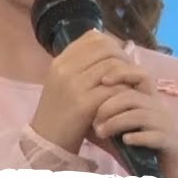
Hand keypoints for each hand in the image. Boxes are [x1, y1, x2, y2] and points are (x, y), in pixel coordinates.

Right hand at [29, 30, 131, 154]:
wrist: (48, 140)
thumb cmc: (59, 110)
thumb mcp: (62, 81)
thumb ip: (79, 63)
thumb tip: (105, 41)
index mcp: (60, 61)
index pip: (92, 38)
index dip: (111, 43)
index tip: (117, 56)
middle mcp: (65, 69)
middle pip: (105, 49)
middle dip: (122, 57)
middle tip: (128, 71)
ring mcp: (74, 86)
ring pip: (112, 67)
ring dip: (126, 75)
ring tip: (129, 84)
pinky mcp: (85, 104)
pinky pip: (114, 88)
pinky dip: (124, 91)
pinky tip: (126, 98)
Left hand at [88, 62, 177, 177]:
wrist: (163, 168)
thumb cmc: (136, 144)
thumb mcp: (117, 126)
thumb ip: (101, 114)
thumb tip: (75, 101)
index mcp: (147, 99)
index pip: (140, 75)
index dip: (122, 73)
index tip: (102, 80)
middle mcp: (158, 108)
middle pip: (133, 96)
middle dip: (110, 106)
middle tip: (94, 121)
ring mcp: (166, 125)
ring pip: (141, 115)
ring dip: (117, 123)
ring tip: (101, 133)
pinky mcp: (170, 142)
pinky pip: (155, 135)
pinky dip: (138, 137)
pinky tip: (125, 141)